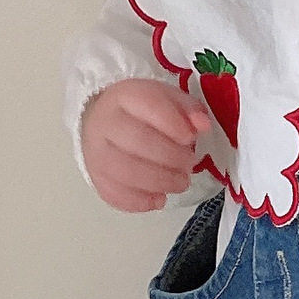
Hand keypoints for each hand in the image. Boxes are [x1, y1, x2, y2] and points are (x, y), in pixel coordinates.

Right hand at [81, 79, 210, 212]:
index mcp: (125, 96)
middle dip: (171, 157)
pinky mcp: (95, 177)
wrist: (103, 120)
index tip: (190, 138)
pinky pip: (114, 194)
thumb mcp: (168, 99)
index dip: (173, 124)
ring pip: (125, 172)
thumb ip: (189, 109)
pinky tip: (159, 199)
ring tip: (180, 183)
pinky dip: (141, 202)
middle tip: (189, 165)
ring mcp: (96, 152)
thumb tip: (203, 125)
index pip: (147, 105)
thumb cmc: (143, 111)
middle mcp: (105, 122)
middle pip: (137, 141)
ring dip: (159, 182)